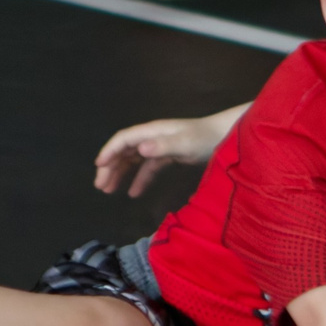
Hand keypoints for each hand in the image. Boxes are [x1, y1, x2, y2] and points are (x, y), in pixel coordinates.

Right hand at [94, 116, 223, 196]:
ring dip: (120, 174)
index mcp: (153, 131)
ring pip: (133, 160)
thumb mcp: (185, 143)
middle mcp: (153, 137)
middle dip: (110, 167)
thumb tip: (139, 149)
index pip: (124, 139)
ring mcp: (160, 146)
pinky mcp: (169, 156)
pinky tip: (133, 193)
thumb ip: (163, 146)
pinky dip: (139, 179)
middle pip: (124, 150)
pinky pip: (148, 168)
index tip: (99, 167)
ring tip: (108, 190)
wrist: (226, 136)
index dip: (109, 151)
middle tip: (100, 186)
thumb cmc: (206, 138)